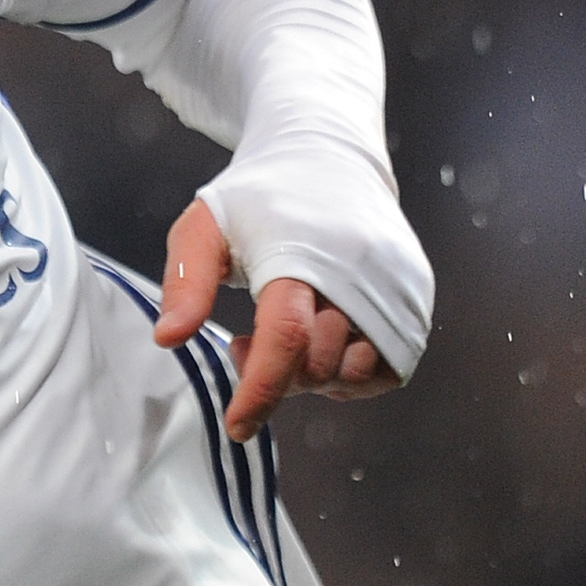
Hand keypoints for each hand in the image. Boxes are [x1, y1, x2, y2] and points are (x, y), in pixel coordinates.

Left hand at [153, 198, 398, 443]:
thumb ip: (186, 282)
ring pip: (356, 372)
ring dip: (316, 373)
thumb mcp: (204, 227)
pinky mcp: (416, 299)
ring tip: (289, 333)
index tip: (238, 426)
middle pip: (319, 364)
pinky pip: (386, 368)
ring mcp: (395, 288)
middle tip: (249, 341)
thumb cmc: (258, 197)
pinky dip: (351, 372)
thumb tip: (169, 339)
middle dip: (278, 373)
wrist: (330, 159)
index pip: (287, 338)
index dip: (261, 390)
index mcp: (303, 255)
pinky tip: (323, 340)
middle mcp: (359, 273)